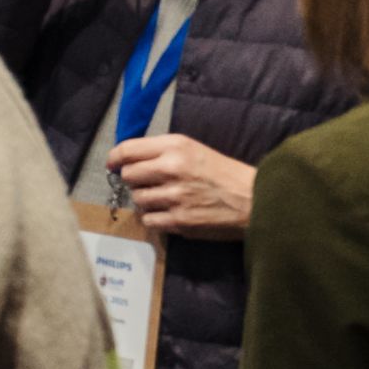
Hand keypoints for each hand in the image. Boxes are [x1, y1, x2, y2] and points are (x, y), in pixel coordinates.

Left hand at [107, 133, 252, 238]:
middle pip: (128, 176)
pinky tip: (169, 213)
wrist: (255, 200)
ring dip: (146, 200)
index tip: (113, 164)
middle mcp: (171, 169)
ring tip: (165, 198)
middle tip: (148, 183)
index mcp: (175, 147)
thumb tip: (126, 159)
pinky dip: (155, 218)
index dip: (115, 158)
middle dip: (134, 180)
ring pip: (137, 199)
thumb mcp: (193, 149)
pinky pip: (149, 219)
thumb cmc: (224, 173)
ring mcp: (174, 197)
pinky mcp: (179, 221)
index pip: (127, 150)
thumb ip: (161, 151)